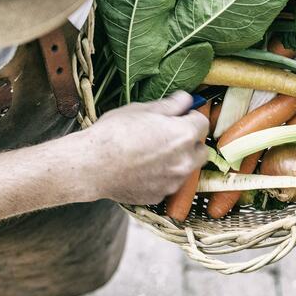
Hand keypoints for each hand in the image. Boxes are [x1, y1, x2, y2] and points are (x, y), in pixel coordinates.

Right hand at [78, 91, 209, 204]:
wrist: (92, 165)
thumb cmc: (114, 133)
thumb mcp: (141, 109)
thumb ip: (170, 105)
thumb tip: (186, 99)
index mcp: (183, 135)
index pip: (202, 122)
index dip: (190, 117)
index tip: (178, 116)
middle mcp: (185, 161)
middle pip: (201, 150)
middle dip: (190, 142)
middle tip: (168, 135)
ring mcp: (173, 182)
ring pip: (185, 168)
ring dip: (177, 160)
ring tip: (151, 153)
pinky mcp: (159, 196)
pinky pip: (168, 183)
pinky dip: (161, 176)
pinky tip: (141, 168)